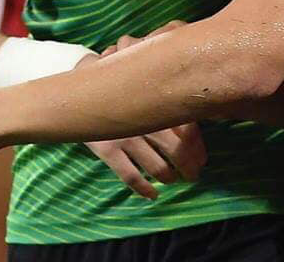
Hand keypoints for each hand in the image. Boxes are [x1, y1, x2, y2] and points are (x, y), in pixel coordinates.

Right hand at [79, 25, 206, 198]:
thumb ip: (165, 101)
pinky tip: (152, 194)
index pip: (186, 129)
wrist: (80, 90)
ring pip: (156, 166)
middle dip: (189, 167)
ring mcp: (124, 136)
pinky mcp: (107, 150)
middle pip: (176, 150)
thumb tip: (194, 123)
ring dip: (169, 177)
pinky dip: (144, 189)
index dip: (198, 149)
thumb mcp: (142, 88)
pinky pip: (130, 176)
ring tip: (173, 179)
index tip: (202, 160)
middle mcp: (143, 120)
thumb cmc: (119, 88)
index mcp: (155, 103)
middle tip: (194, 175)